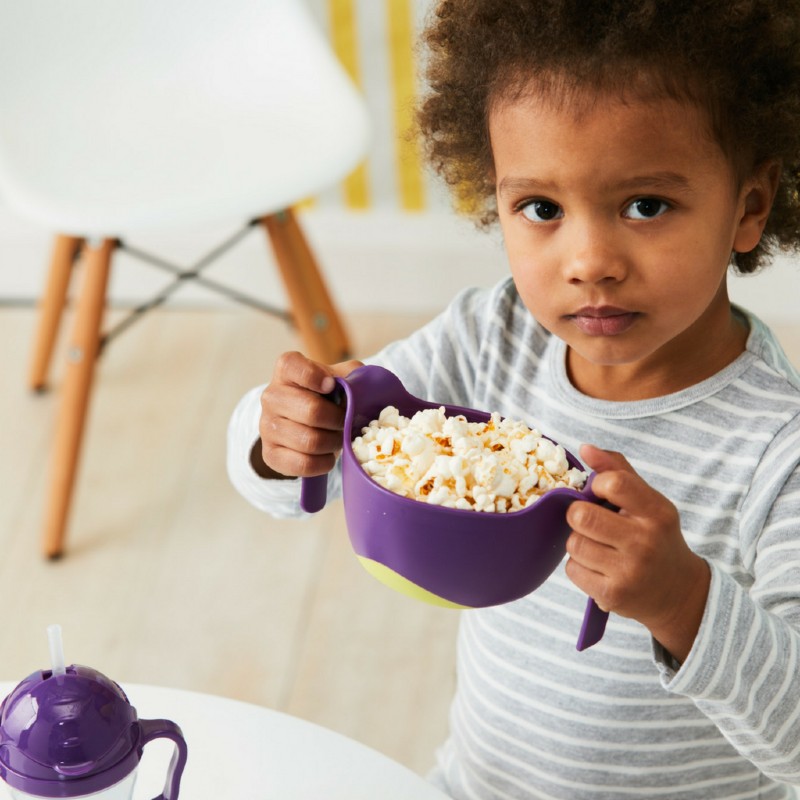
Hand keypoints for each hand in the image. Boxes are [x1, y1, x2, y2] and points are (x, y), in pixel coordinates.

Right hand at [257, 351, 362, 478]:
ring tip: (338, 438)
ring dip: (333, 443)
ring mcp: (267, 426)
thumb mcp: (343, 377)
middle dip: (338, 420)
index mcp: (287, 370)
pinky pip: (303, 464)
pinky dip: (323, 463)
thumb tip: (360, 389)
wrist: (309, 423)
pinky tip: (327, 455)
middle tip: (346, 422)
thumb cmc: (329, 396)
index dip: (314, 376)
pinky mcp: (270, 454)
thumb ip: (354, 375)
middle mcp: (272, 396)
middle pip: (312, 411)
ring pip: (309, 441)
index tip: (331, 385)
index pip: (292, 366)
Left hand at [565, 444, 709, 661]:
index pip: (614, 483)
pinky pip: (572, 569)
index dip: (596, 484)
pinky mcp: (612, 596)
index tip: (600, 492)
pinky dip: (579, 566)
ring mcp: (629, 572)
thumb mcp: (649, 502)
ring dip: (579, 542)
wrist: (679, 593)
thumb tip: (585, 448)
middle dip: (578, 515)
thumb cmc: (656, 538)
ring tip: (599, 546)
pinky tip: (599, 567)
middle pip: (581, 515)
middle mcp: (645, 543)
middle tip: (591, 521)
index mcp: (657, 513)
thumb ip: (618, 470)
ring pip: (573, 543)